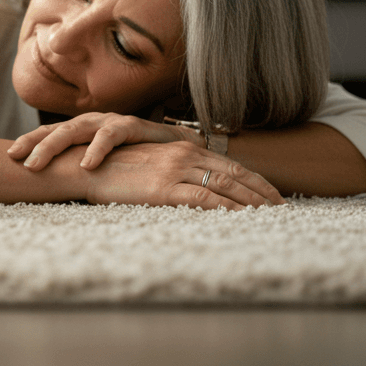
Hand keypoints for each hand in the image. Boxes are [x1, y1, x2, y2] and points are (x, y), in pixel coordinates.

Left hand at [9, 112, 197, 170]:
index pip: (48, 133)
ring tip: (37, 164)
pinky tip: (87, 165)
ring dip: (53, 146)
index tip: (8, 156)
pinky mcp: (132, 125)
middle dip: (33, 144)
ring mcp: (110, 122)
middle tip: (17, 161)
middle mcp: (91, 122)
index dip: (28, 141)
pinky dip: (97, 149)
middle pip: (55, 130)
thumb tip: (51, 186)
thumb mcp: (104, 165)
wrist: (179, 148)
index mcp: (81, 131)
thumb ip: (79, 170)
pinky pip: (111, 135)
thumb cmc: (136, 158)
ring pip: (75, 129)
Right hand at [83, 141, 284, 209]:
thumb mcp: (147, 162)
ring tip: (271, 216)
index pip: (228, 164)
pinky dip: (227, 207)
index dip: (255, 180)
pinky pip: (204, 198)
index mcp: (181, 147)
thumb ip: (173, 168)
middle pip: (234, 173)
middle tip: (283, 208)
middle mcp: (183, 154)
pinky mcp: (163, 188)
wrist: (82, 167)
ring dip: (252, 202)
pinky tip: (241, 218)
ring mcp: (174, 170)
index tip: (273, 195)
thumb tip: (192, 184)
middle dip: (262, 191)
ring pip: (225, 185)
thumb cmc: (111, 168)